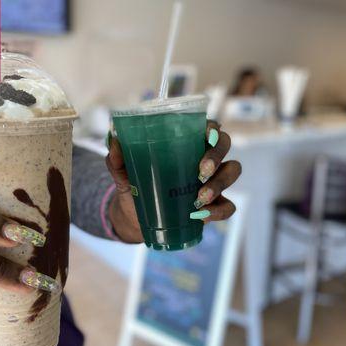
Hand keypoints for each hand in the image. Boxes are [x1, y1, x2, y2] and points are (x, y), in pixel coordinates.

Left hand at [106, 121, 241, 242]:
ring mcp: (213, 181)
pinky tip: (203, 215)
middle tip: (201, 170)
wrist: (135, 219)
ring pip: (232, 172)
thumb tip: (114, 141)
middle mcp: (204, 158)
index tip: (206, 135)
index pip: (208, 127)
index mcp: (187, 143)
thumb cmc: (135, 187)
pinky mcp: (214, 205)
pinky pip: (228, 206)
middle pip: (225, 145)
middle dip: (217, 156)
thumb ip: (117, 159)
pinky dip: (219, 211)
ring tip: (199, 199)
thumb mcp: (124, 173)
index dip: (212, 128)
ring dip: (219, 183)